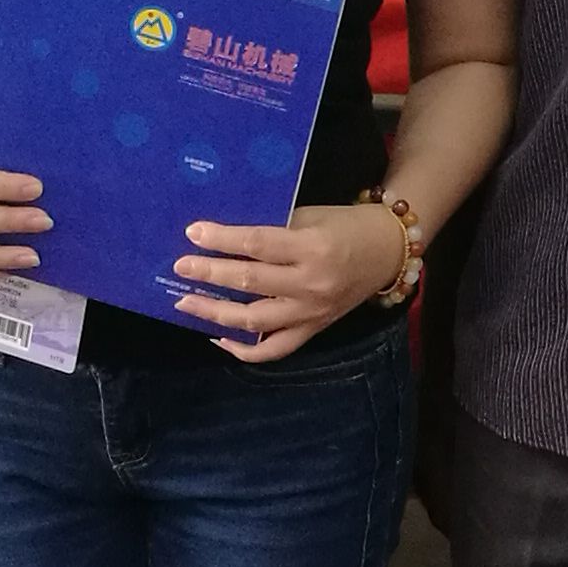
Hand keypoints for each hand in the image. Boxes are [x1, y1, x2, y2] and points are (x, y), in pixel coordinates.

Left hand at [174, 198, 406, 363]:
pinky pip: (274, 349)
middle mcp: (311, 284)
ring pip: (255, 321)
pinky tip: (218, 336)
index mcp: (312, 248)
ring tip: (186, 302)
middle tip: (179, 267)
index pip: (257, 244)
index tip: (193, 233)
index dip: (221, 240)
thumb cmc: (347, 225)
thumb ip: (272, 230)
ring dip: (215, 312)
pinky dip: (243, 350)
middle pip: (250, 282)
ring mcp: (312, 313)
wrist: (388, 252)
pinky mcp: (313, 330)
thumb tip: (223, 237)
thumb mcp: (311, 217)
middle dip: (209, 274)